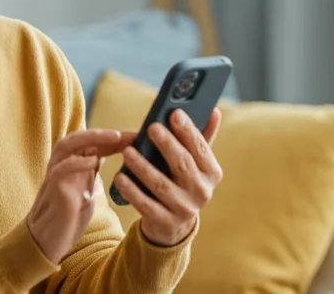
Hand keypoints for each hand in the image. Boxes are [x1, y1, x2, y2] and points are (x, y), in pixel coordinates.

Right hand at [28, 129, 135, 262]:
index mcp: (73, 164)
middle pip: (79, 138)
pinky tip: (93, 160)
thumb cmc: (69, 215)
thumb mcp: (85, 189)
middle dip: (104, 133)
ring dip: (90, 138)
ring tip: (113, 136)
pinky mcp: (53, 189)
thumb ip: (91, 172)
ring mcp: (56, 174)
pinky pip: (60, 170)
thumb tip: (103, 155)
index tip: (137, 136)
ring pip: (66, 145)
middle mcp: (62, 164)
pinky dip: (76, 162)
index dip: (114, 138)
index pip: (92, 143)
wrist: (50, 240)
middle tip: (129, 133)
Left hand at [113, 107, 223, 246]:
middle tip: (151, 127)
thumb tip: (214, 109)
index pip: (201, 148)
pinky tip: (120, 177)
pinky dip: (132, 191)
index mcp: (211, 173)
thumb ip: (202, 137)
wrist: (173, 224)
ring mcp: (184, 209)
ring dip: (143, 167)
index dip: (188, 131)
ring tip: (127, 151)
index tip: (174, 113)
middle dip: (167, 145)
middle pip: (182, 164)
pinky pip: (146, 205)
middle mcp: (202, 192)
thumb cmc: (182, 181)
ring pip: (161, 185)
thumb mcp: (195, 163)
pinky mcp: (165, 222)